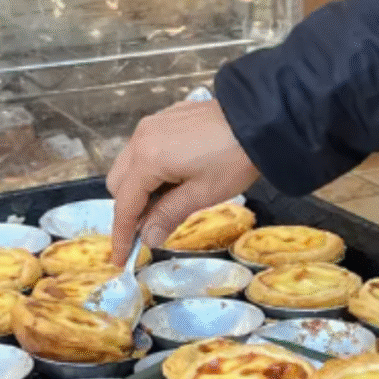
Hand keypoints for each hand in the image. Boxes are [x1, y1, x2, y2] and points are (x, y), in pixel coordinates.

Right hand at [106, 98, 259, 264]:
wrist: (259, 121)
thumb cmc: (233, 159)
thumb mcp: (202, 195)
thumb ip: (168, 216)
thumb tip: (147, 238)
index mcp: (148, 159)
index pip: (124, 205)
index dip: (121, 235)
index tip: (121, 258)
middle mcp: (141, 138)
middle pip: (118, 184)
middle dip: (128, 210)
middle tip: (150, 229)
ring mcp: (152, 126)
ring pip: (129, 166)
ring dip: (139, 190)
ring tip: (165, 205)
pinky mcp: (164, 120)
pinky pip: (143, 151)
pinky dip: (149, 171)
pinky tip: (173, 182)